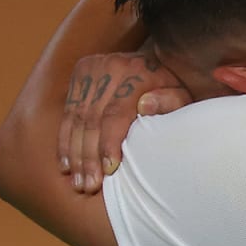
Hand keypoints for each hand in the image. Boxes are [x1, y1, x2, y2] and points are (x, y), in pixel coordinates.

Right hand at [58, 50, 189, 193]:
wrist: (159, 59)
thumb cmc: (172, 88)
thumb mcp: (181, 95)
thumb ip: (169, 102)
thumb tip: (145, 106)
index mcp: (136, 72)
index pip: (115, 114)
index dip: (109, 144)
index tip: (108, 170)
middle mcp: (110, 67)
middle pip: (92, 118)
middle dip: (88, 156)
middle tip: (87, 186)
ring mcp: (92, 68)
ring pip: (76, 118)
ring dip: (75, 153)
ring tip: (76, 181)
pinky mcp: (80, 72)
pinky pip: (68, 112)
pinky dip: (65, 140)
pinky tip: (66, 164)